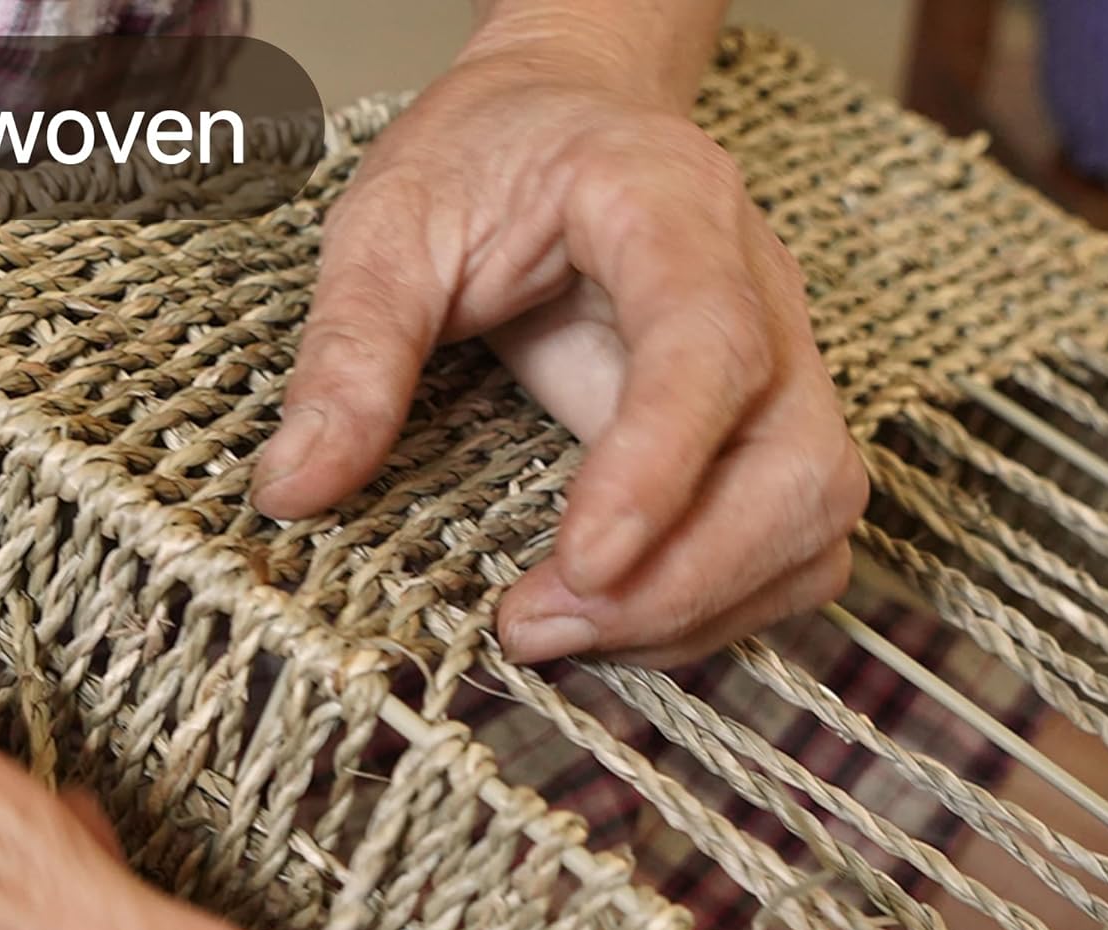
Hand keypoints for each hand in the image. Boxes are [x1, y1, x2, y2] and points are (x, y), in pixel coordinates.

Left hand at [251, 36, 866, 666]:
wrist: (563, 119)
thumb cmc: (485, 159)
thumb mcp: (388, 227)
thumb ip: (348, 352)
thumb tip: (295, 489)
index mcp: (668, 210)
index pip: (709, 347)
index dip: (658, 468)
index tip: (581, 564)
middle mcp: (757, 295)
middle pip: (798, 468)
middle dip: (678, 580)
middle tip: (535, 627)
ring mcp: (778, 370)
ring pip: (812, 522)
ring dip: (699, 609)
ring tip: (562, 632)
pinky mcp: (764, 433)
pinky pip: (792, 547)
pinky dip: (716, 609)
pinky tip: (615, 618)